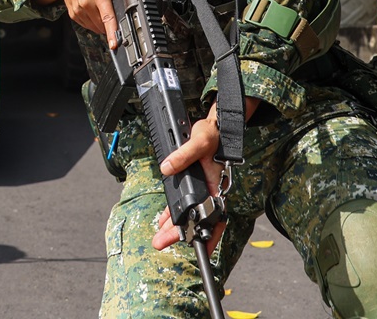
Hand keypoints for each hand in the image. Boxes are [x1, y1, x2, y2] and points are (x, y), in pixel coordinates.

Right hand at [34, 0, 118, 47]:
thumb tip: (129, 3)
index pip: (107, 17)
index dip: (112, 32)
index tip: (113, 44)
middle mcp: (87, 3)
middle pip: (102, 26)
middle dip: (110, 25)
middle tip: (113, 15)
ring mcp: (78, 10)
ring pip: (95, 28)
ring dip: (101, 25)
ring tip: (100, 9)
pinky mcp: (73, 14)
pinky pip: (88, 26)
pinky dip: (93, 22)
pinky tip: (92, 10)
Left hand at [151, 109, 225, 255]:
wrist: (214, 127)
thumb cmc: (212, 135)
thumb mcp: (199, 142)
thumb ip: (183, 155)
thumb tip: (167, 167)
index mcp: (216, 187)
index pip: (215, 217)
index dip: (209, 235)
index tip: (199, 248)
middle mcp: (210, 192)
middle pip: (198, 220)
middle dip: (180, 234)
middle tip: (161, 242)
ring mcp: (202, 190)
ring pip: (189, 214)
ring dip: (175, 226)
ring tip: (159, 237)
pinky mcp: (193, 184)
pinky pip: (183, 203)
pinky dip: (173, 212)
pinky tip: (163, 220)